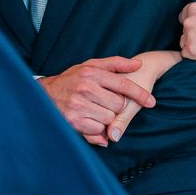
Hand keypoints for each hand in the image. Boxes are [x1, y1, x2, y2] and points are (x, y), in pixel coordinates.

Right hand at [39, 57, 156, 145]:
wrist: (43, 96)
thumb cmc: (72, 80)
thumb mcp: (90, 66)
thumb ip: (116, 63)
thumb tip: (139, 63)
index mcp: (92, 72)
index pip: (123, 84)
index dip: (140, 94)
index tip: (152, 102)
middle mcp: (86, 88)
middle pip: (119, 104)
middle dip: (116, 106)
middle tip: (104, 102)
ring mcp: (79, 105)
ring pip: (110, 118)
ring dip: (106, 118)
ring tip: (94, 110)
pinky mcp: (74, 122)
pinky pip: (98, 130)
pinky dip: (96, 129)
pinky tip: (87, 119)